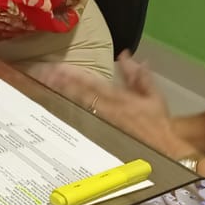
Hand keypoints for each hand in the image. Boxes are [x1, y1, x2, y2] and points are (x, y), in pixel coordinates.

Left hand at [33, 51, 191, 158]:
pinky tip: (51, 108)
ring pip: (76, 106)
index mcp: (119, 98)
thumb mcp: (152, 95)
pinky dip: (65, 113)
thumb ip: (137, 74)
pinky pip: (79, 121)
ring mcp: (101, 123)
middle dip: (58, 83)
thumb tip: (124, 54)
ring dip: (59, 95)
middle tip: (38, 74)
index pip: (91, 83)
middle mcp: (107, 110)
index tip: (55, 67)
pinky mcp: (100, 135)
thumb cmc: (158, 121)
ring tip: (41, 86)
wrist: (166, 149)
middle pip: (77, 94)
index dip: (72, 75)